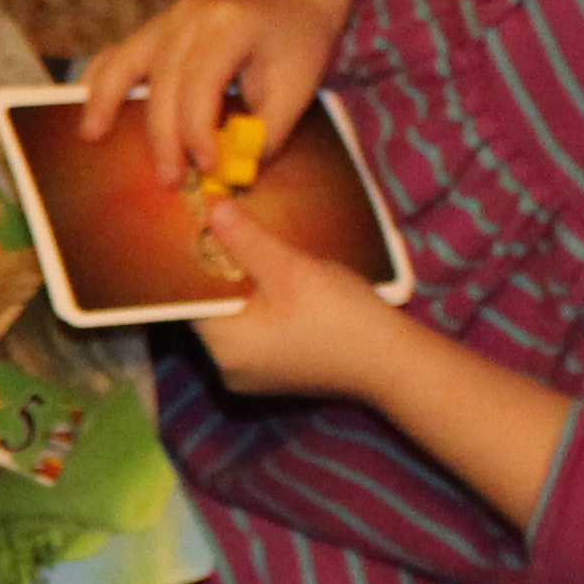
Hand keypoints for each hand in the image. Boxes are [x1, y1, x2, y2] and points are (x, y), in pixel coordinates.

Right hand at [69, 0, 350, 176]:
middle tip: (171, 180)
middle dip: (164, 137)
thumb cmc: (294, 47)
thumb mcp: (297, 88)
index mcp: (229, 25)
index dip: (199, 131)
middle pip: (163, 82)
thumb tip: (228, 172)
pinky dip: (99, 80)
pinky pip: (116, 54)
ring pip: (126, 63)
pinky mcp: (153, 29)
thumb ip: (264, 131)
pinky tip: (86, 108)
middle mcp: (190, 16)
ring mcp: (166, 19)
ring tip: (92, 137)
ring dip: (107, 102)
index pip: (201, 83)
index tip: (209, 168)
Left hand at [186, 194, 403, 400]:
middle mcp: (228, 366)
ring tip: (258, 248)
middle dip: (224, 269)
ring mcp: (253, 373)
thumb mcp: (290, 270)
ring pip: (236, 316)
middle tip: (234, 229)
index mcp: (224, 346)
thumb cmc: (340, 316)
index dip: (196, 258)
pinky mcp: (276, 371)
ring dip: (246, 285)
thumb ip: (246, 240)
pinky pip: (256, 330)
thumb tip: (211, 210)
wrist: (393, 362)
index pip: (190, 296)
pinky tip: (280, 280)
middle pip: (213, 307)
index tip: (204, 225)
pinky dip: (263, 304)